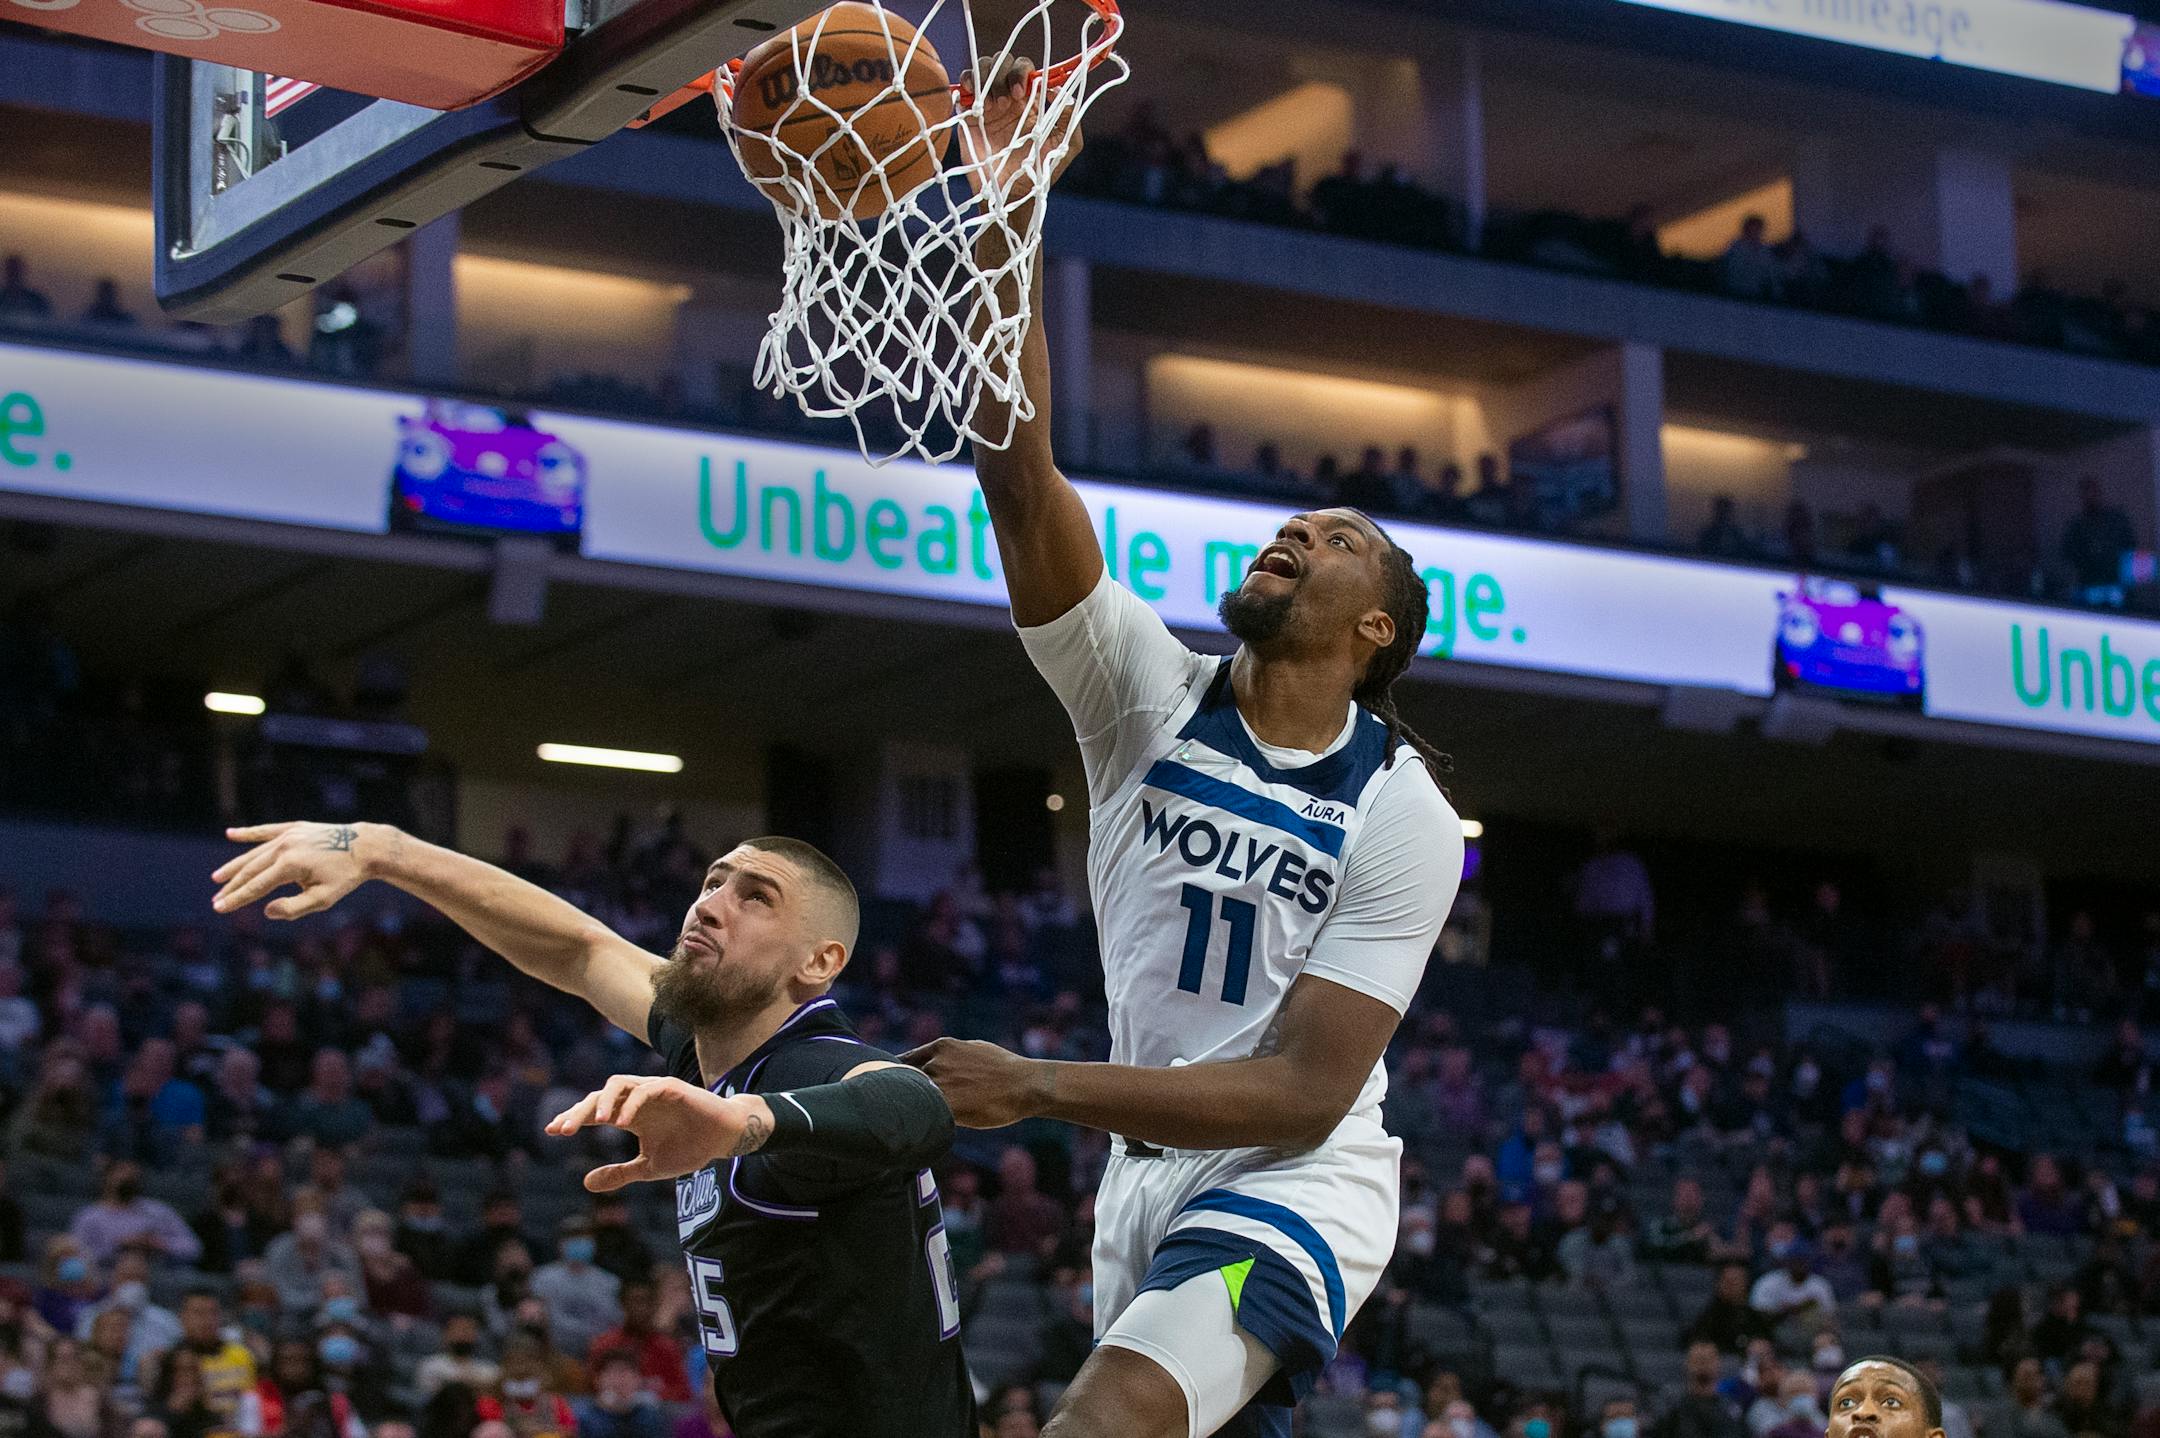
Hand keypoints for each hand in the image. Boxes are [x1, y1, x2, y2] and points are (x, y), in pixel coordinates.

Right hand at [212, 821, 382, 918]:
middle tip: (216, 900)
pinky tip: (231, 834)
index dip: (236, 899)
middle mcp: (285, 847)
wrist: (366, 846)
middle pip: (251, 870)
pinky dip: (249, 833)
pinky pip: (267, 831)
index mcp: (290, 865)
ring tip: (217, 878)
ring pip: (255, 853)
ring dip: (235, 866)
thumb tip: (266, 911)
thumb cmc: (346, 877)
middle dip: (232, 887)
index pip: (255, 886)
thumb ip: (294, 908)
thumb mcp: (323, 899)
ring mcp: (289, 835)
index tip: (218, 908)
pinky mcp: (295, 828)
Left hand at [546, 1075, 770, 1191]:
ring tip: (594, 1122)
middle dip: (578, 1111)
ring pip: (618, 1084)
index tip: (551, 1131)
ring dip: (603, 1101)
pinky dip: (631, 1103)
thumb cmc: (688, 1148)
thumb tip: (586, 1183)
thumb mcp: (648, 1167)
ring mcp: (654, 1091)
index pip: (594, 1111)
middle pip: (599, 1096)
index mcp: (630, 1115)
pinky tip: (620, 1122)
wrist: (722, 1139)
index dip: (573, 1118)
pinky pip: (647, 1090)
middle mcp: (637, 1100)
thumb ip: (619, 1173)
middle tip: (562, 1129)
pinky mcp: (672, 1088)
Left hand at [899, 1037, 1048, 1128]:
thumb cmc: (1004, 1067)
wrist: (1024, 1085)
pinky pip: (926, 1116)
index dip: (895, 1075)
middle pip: (902, 1080)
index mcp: (941, 1047)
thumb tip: (938, 1060)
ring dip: (909, 1111)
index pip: (904, 1060)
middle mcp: (935, 1062)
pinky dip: (921, 1124)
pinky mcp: (948, 1105)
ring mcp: (940, 1083)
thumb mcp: (974, 1048)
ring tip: (902, 1125)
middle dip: (897, 1093)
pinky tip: (918, 1133)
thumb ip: (950, 1055)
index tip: (890, 1087)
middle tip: (892, 1109)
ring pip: (912, 1099)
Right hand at [958, 57, 1083, 197]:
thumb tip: (1056, 88)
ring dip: (989, 77)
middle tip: (1010, 99)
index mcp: (1031, 102)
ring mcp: (988, 105)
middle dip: (1006, 73)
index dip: (1024, 72)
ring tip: (993, 104)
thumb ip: (1068, 116)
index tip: (1023, 91)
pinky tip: (973, 94)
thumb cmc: (1039, 172)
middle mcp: (1009, 98)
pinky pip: (964, 86)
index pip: (1027, 70)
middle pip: (1005, 63)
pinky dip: (967, 81)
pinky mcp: (969, 115)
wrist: (1010, 194)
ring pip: (985, 68)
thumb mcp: (1066, 145)